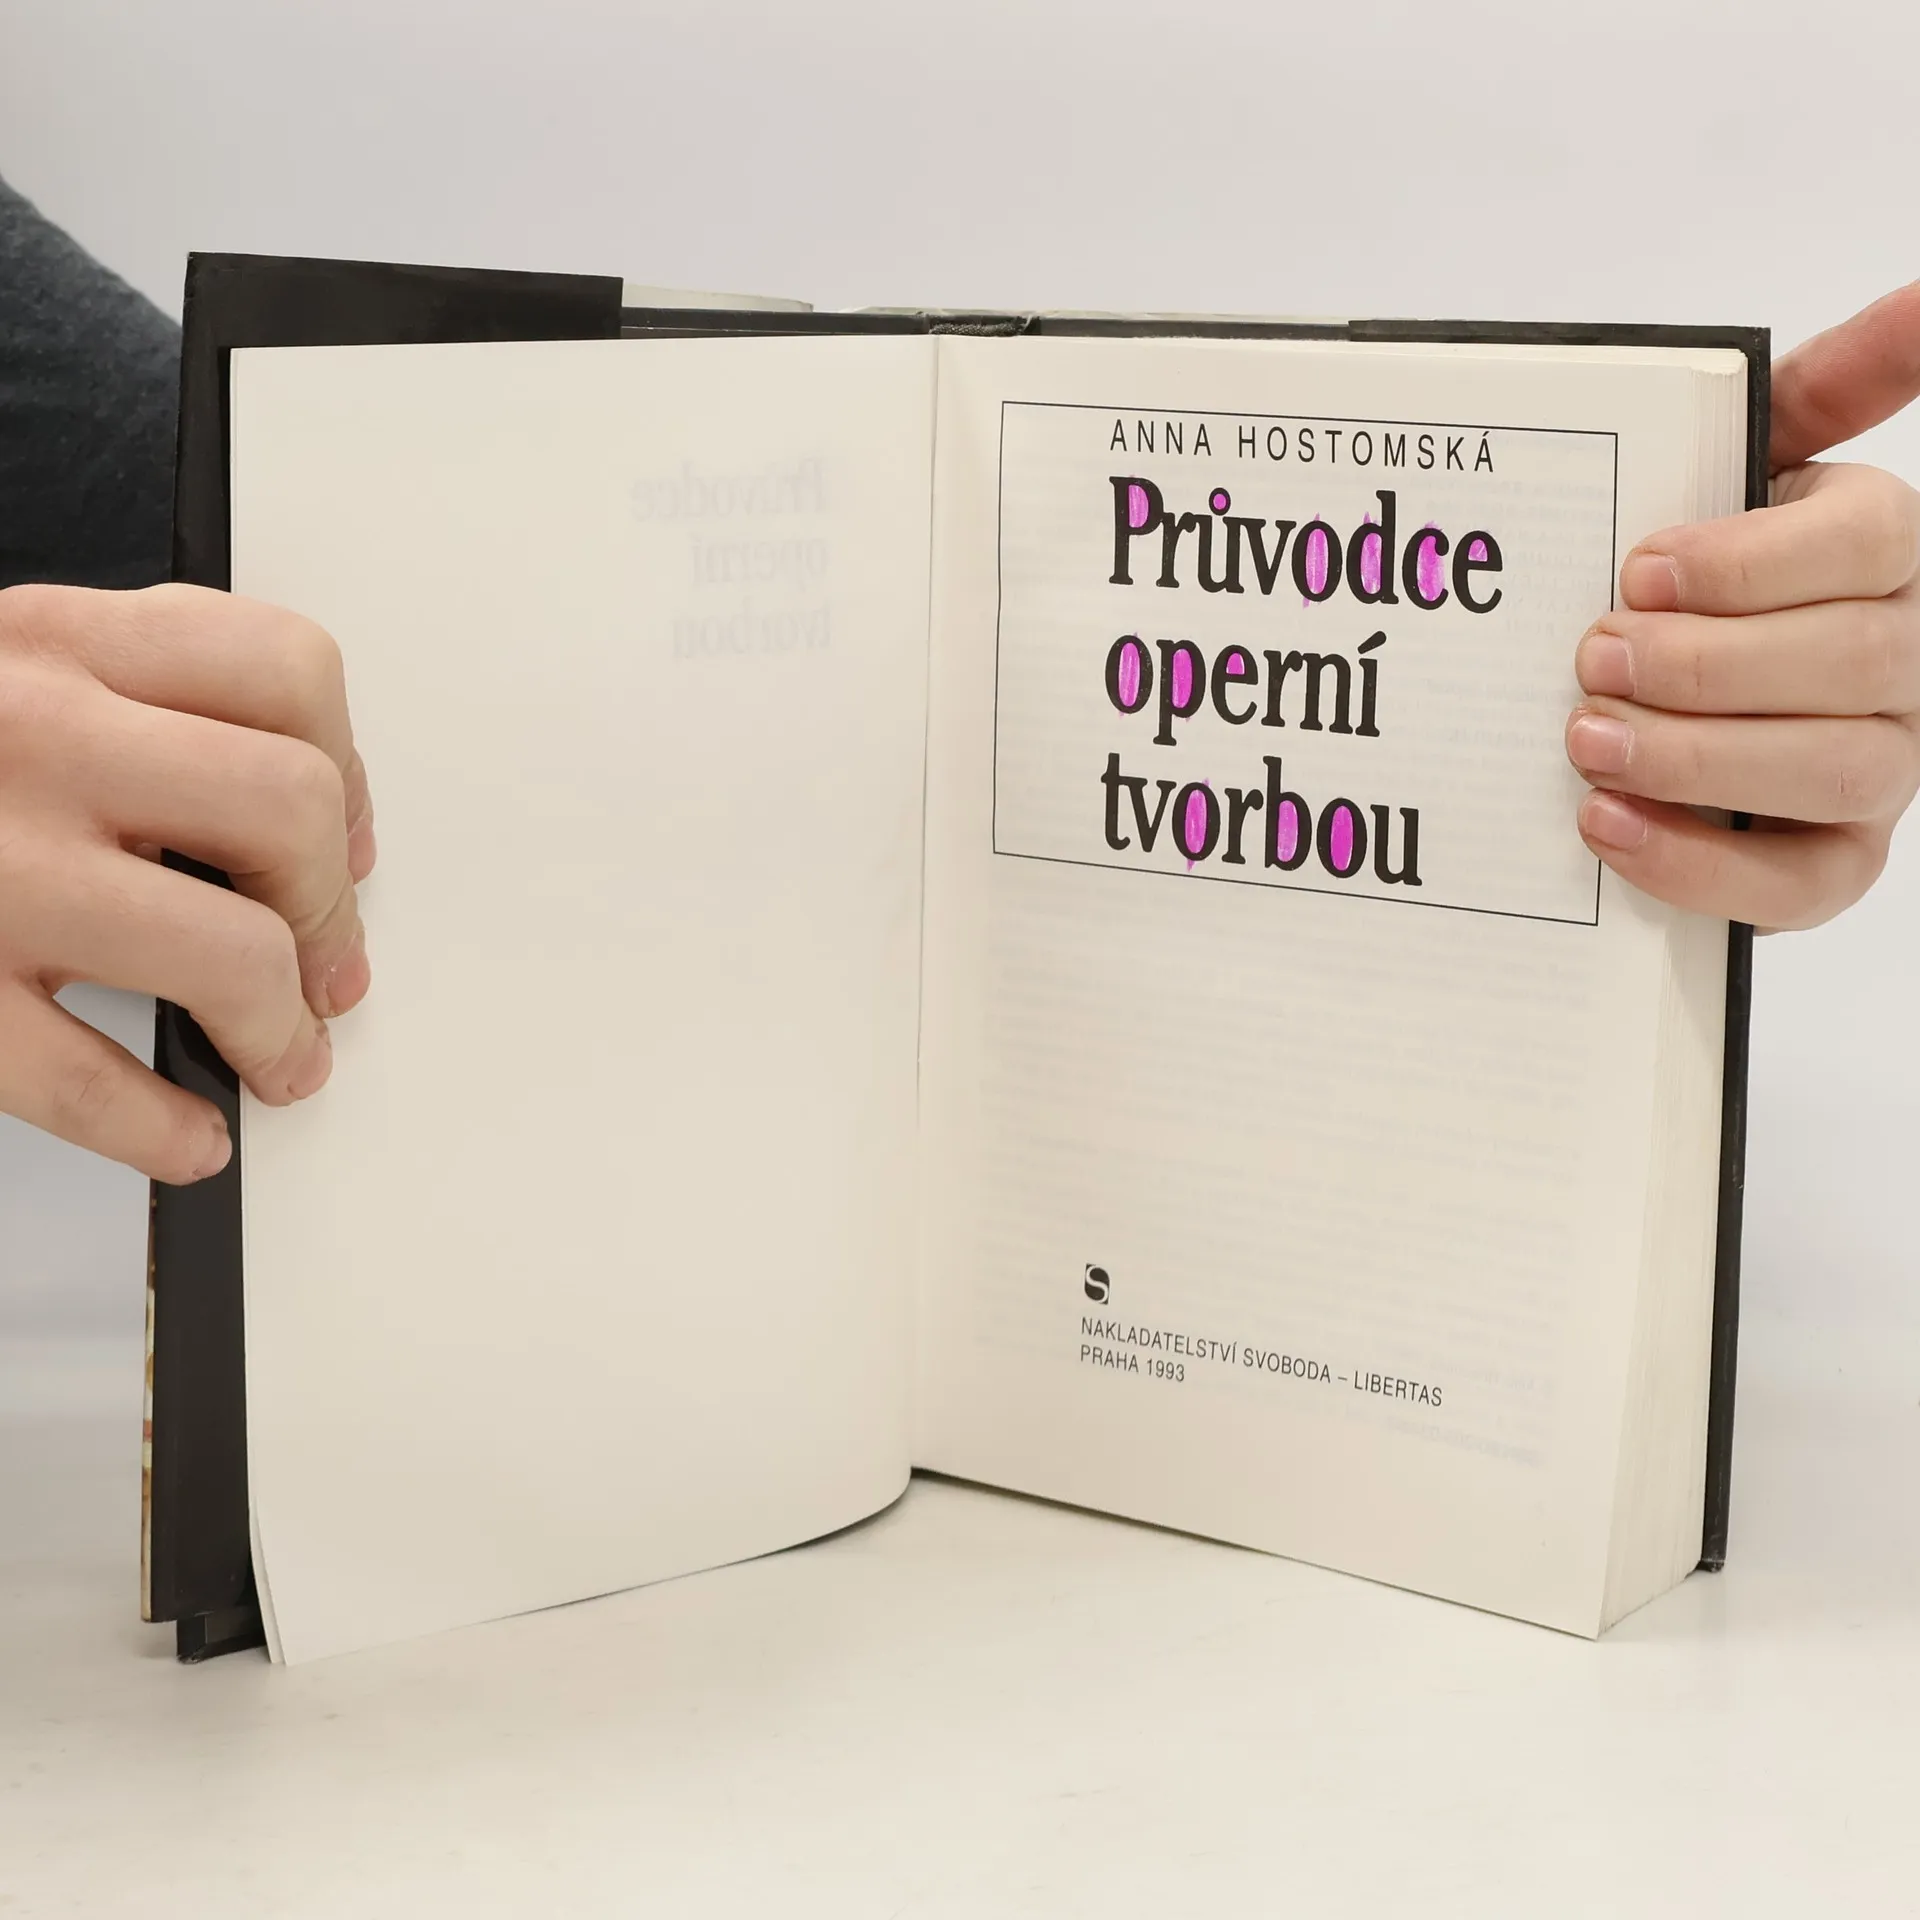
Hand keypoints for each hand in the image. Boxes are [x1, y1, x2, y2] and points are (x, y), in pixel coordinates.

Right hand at [0, 583, 373, 1182]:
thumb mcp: (5, 675)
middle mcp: (22, 739)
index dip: (345, 774)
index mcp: (51, 646)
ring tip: (280, 1054)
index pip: (286, 672)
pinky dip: (162, 1128)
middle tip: (323, 965)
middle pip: (287, 809)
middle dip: (327, 908)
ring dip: (282, 1026)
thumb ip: (144, 708)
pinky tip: (188, 1136)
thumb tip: (325, 831)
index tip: (340, 846)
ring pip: (226, 947)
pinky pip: (83, 1080)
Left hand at [1566, 283, 1919, 928]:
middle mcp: (1905, 660)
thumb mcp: (1750, 462)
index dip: (1748, 563)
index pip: (1863, 544)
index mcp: (1883, 551)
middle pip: (1852, 663)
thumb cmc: (1706, 573)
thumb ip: (1826, 385)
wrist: (1664, 690)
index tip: (1638, 570)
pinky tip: (1604, 827)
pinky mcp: (1834, 860)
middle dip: (1707, 665)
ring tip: (1585, 740)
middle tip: (1592, 658)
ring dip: (1696, 760)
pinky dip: (1695, 864)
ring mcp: (1881, 767)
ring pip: (1833, 770)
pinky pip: (1799, 886)